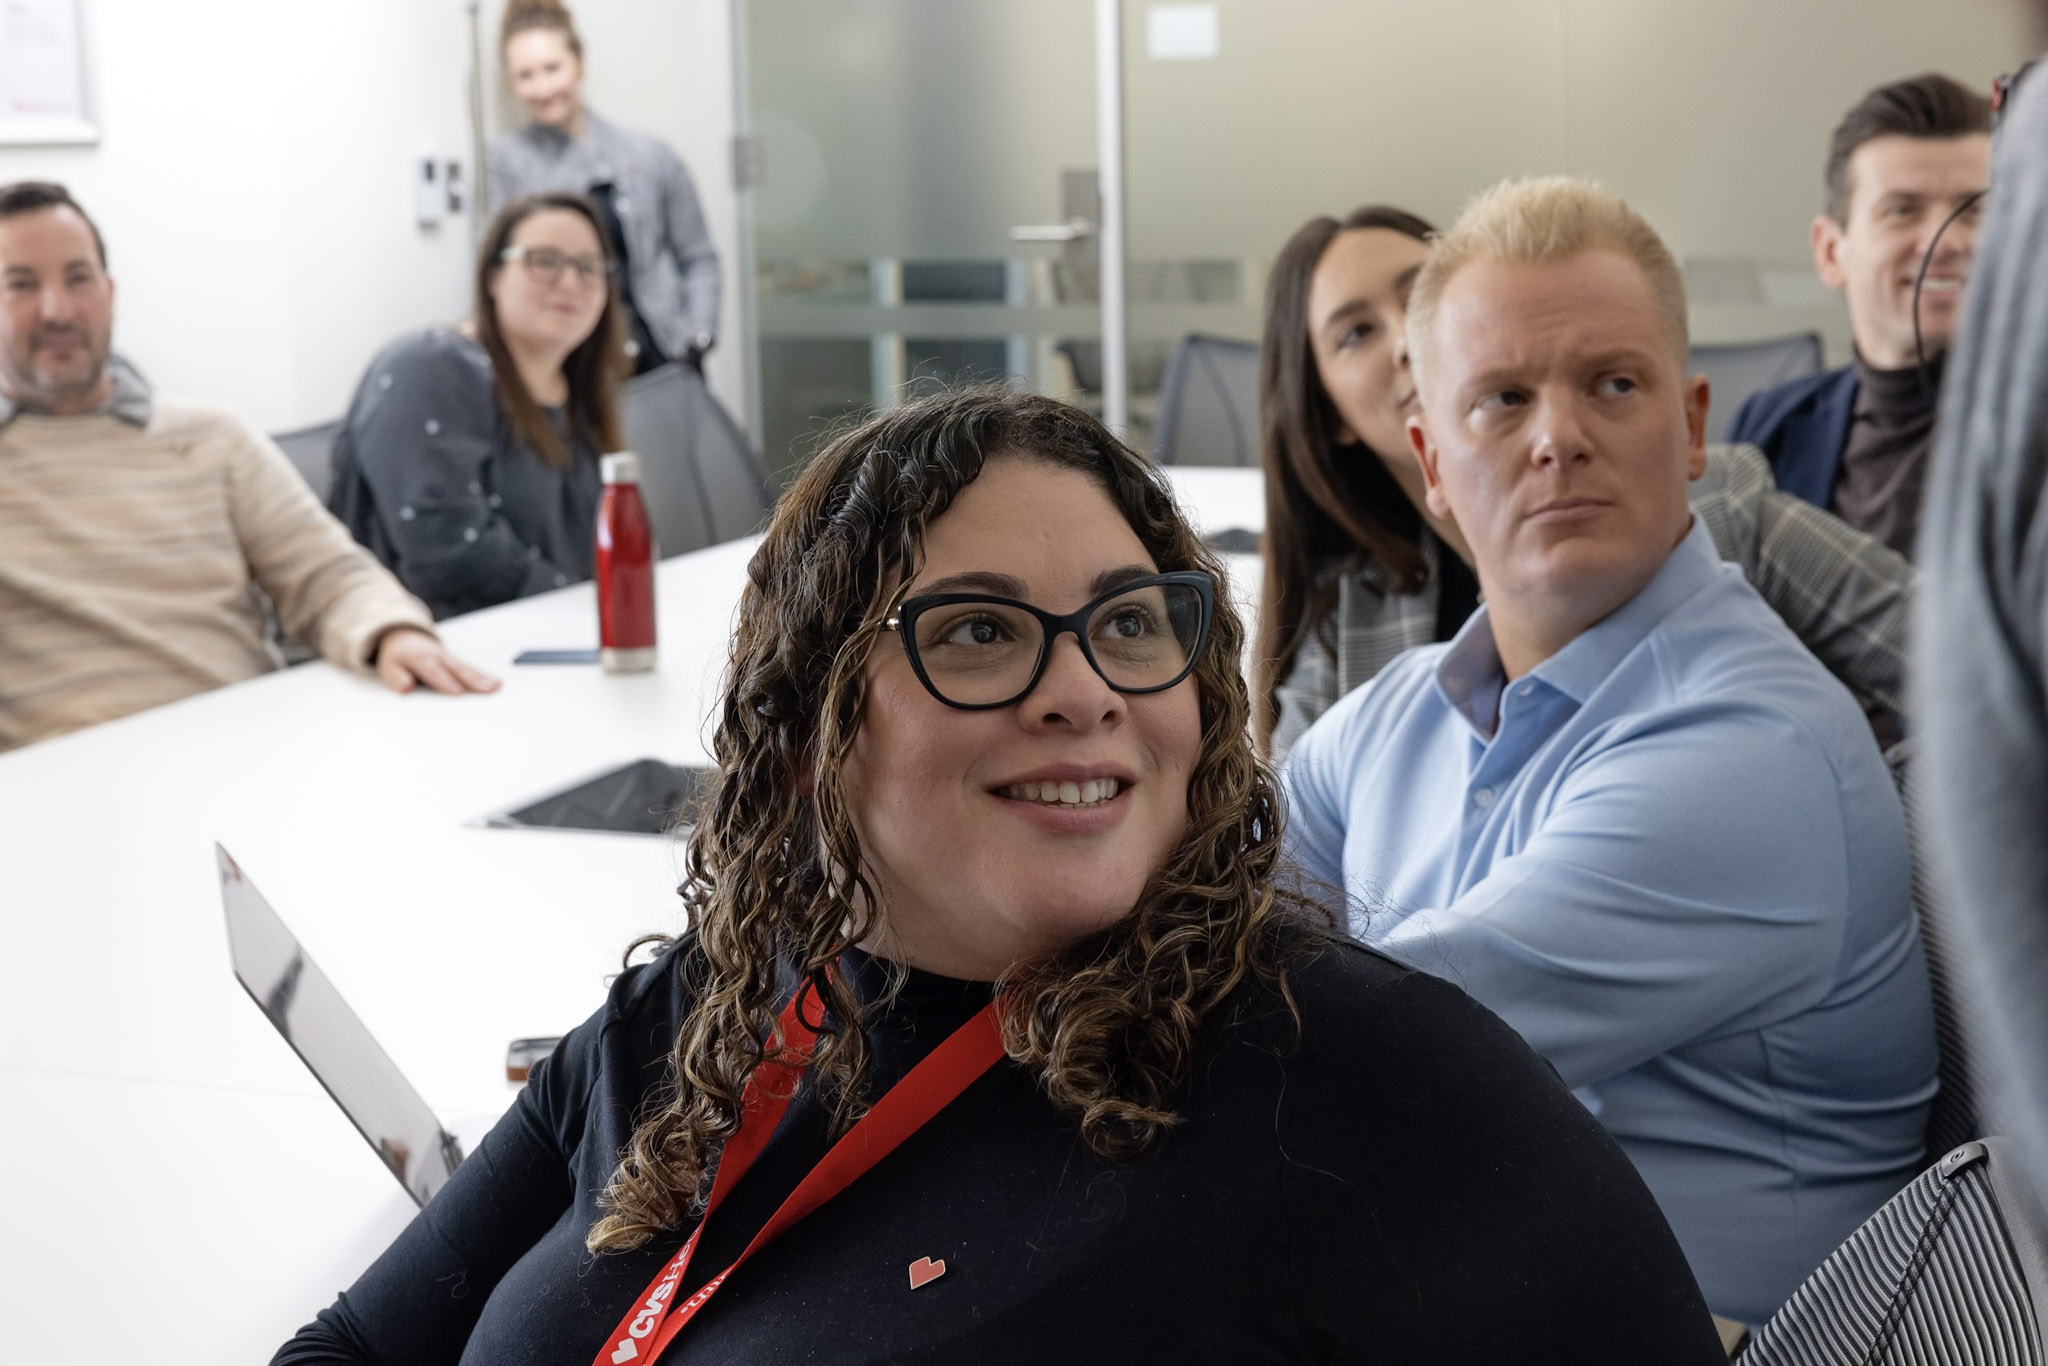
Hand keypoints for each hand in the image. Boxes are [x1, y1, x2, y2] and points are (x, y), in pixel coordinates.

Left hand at [372, 627, 500, 695]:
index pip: (434, 671)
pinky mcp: (457, 661)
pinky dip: (485, 675)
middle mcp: (439, 657)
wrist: (405, 637)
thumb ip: (396, 678)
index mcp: (421, 658)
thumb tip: (406, 688)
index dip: (446, 682)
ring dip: (483, 678)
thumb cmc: (398, 657)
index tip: (458, 693)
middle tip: (487, 689)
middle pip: (458, 669)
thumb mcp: (388, 667)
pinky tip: (497, 682)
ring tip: (496, 686)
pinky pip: (472, 668)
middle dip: (473, 680)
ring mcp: (450, 658)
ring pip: (468, 669)